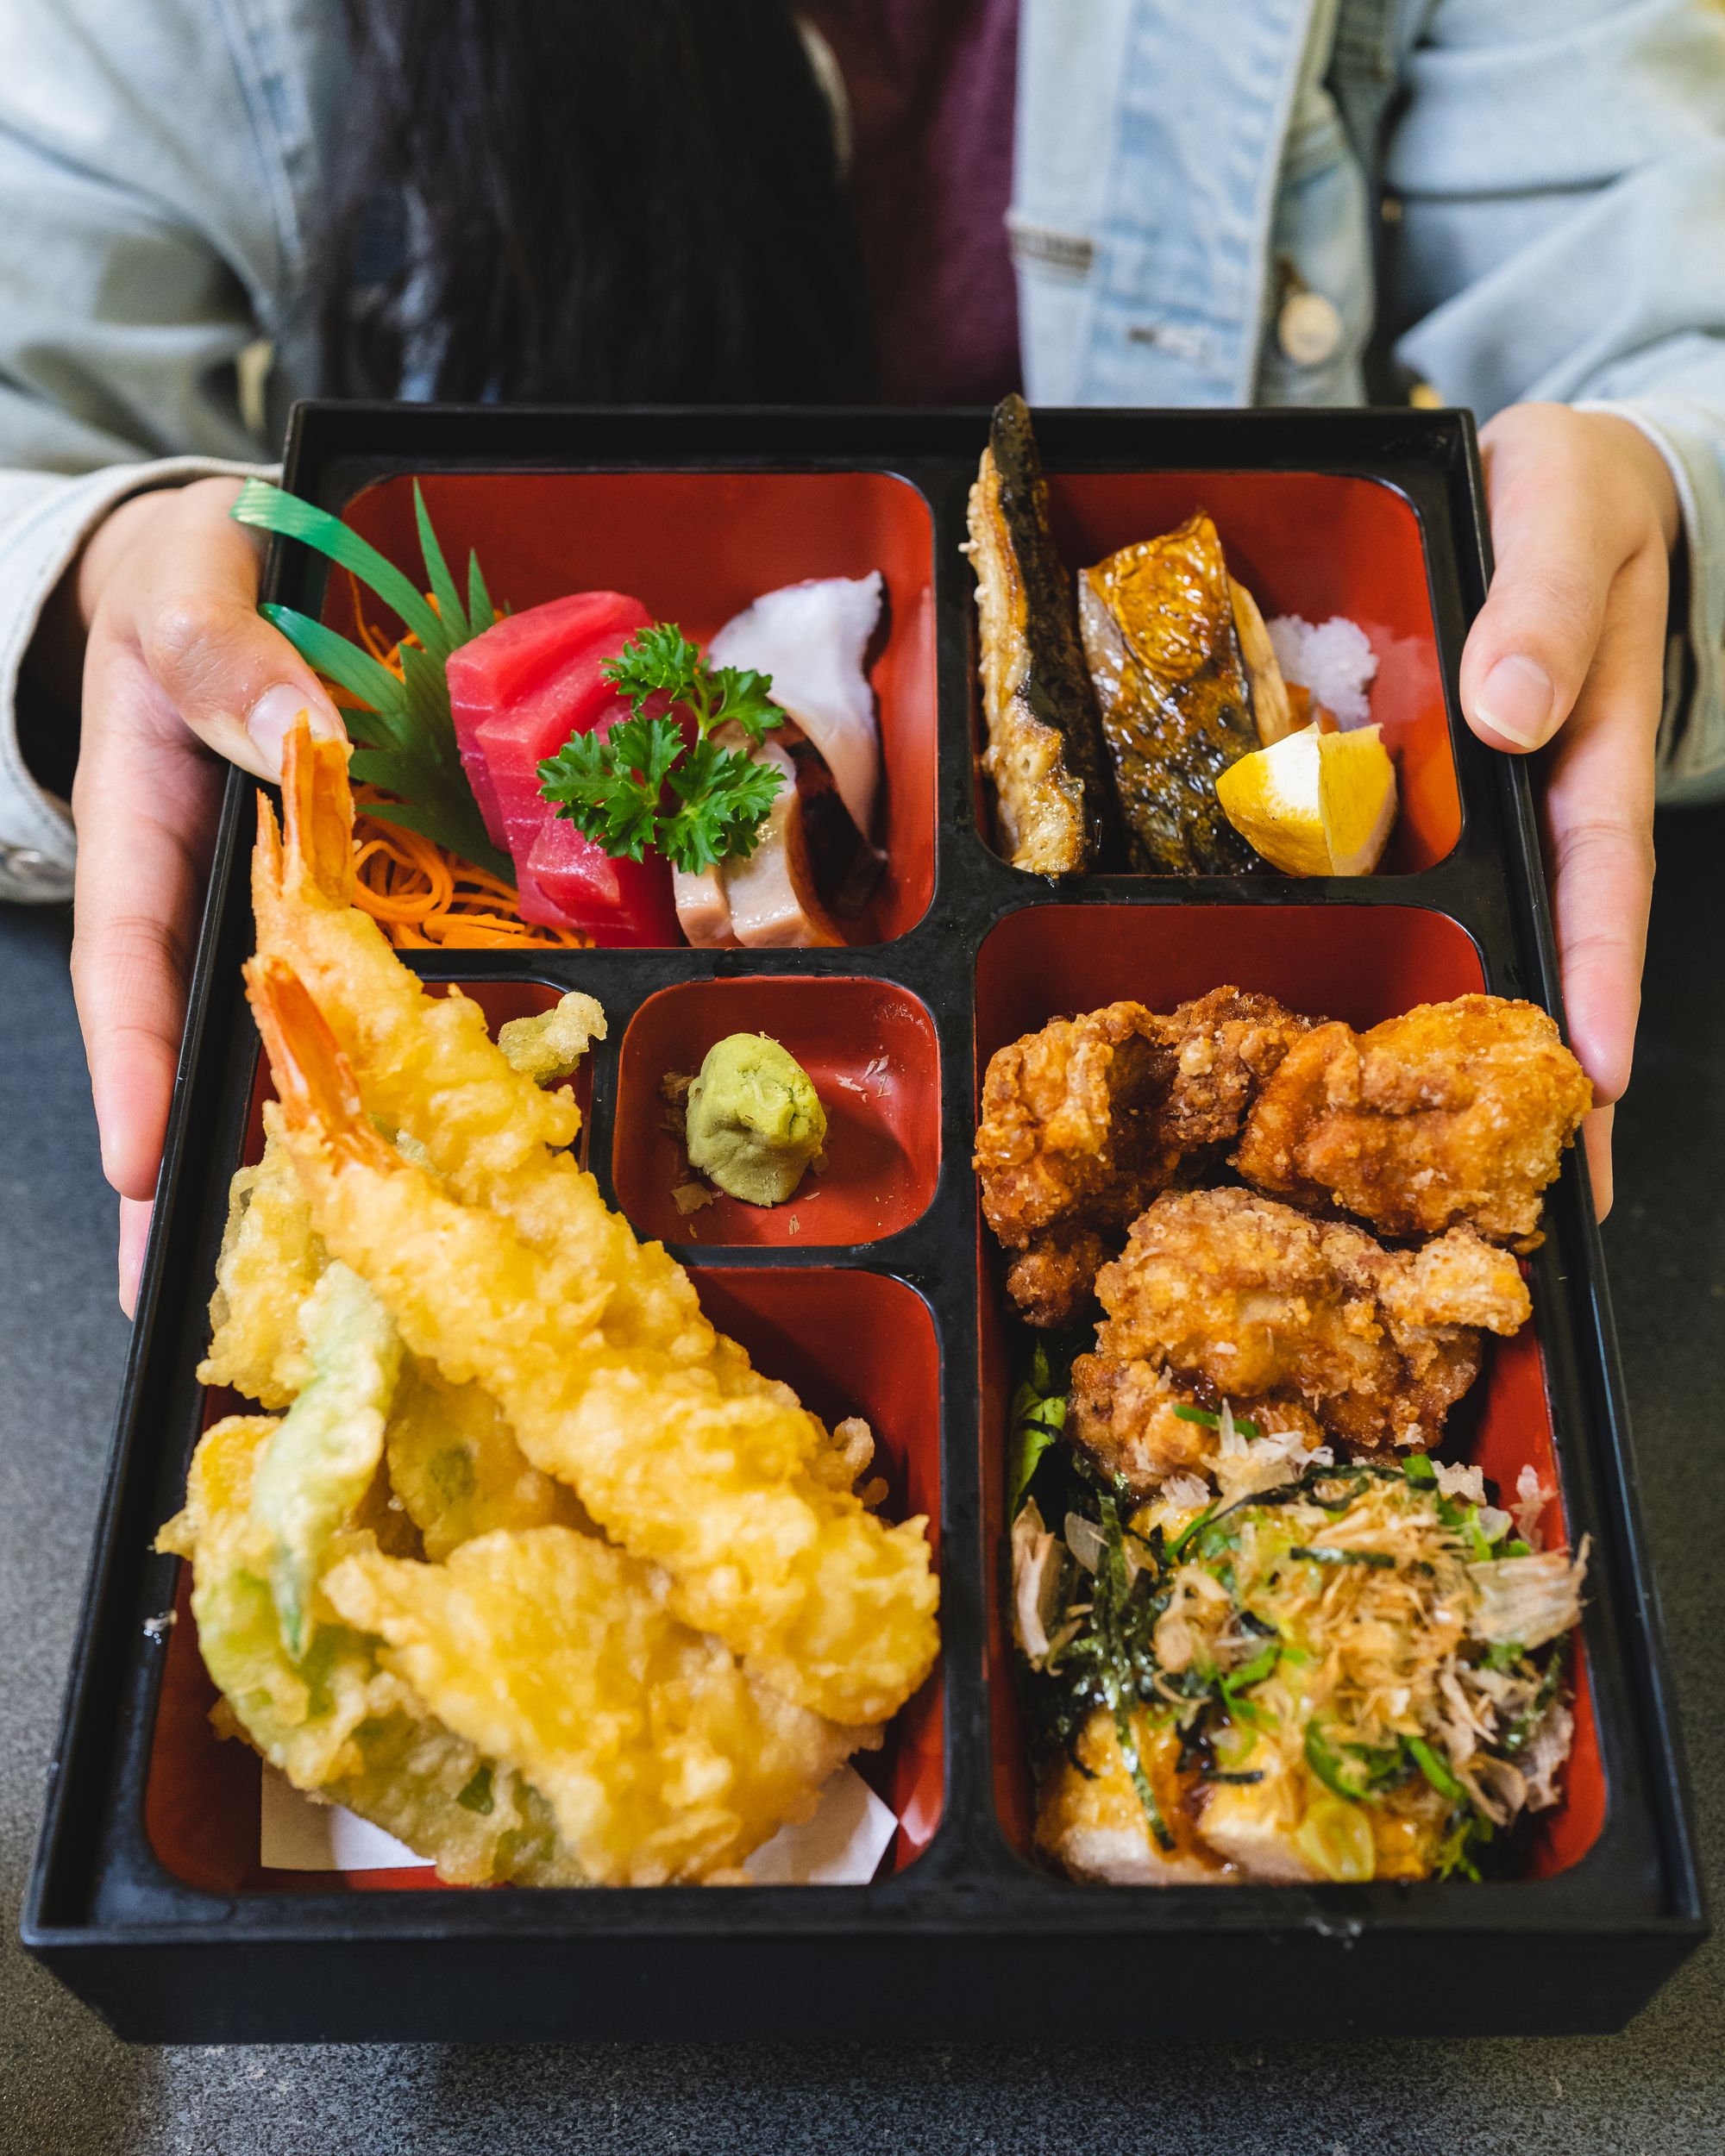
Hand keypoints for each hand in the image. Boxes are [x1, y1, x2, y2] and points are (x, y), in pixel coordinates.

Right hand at [53, 476, 345, 1313]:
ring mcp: (242, 911)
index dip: (128, 1067)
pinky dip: (322, 1080)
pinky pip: (312, 1004)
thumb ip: (225, 657)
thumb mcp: (187, 589)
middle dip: (167, 1170)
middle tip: (170, 1294)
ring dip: (248, 1155)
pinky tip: (350, 1161)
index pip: (123, 968)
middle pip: (171, 1049)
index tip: (131, 1163)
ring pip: (240, 1047)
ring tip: (264, 1276)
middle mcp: (187, 893)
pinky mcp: (300, 909)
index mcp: (140, 833)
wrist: (207, 572)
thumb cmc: (181, 580)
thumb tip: (301, 730)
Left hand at [1461, 403, 1678, 1221]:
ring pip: (1501, 947)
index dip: (1599, 977)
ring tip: (1479, 1188)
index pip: (1600, 876)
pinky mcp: (1443, 808)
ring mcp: (1499, 813)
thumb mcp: (1567, 501)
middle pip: (1563, 953)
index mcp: (1592, 740)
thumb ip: (1546, 596)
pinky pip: (1435, 900)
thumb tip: (1513, 710)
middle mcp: (1550, 797)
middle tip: (1554, 1208)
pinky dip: (1424, 980)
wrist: (1553, 478)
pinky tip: (1391, 1062)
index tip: (1599, 1077)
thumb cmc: (1575, 487)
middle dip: (1565, 1085)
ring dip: (1492, 1064)